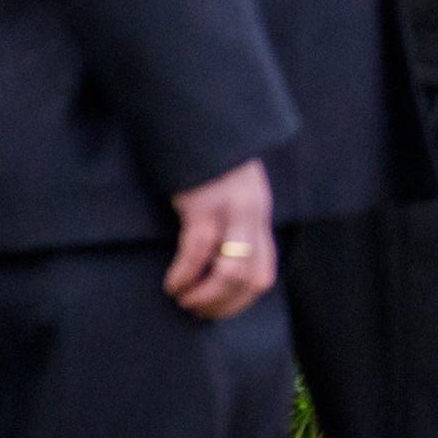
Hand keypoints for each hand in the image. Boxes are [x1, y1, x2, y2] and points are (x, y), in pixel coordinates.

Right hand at [164, 157, 275, 320]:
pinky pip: (198, 251)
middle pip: (252, 279)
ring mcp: (230, 210)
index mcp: (259, 217)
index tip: (215, 311)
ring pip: (230, 271)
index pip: (264, 272)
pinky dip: (184, 275)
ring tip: (183, 298)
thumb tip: (219, 267)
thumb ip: (233, 226)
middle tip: (196, 311)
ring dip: (204, 296)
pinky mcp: (203, 204)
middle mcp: (251, 216)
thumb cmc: (210, 166)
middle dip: (222, 305)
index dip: (240, 301)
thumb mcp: (233, 196)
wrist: (202, 125)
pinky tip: (172, 283)